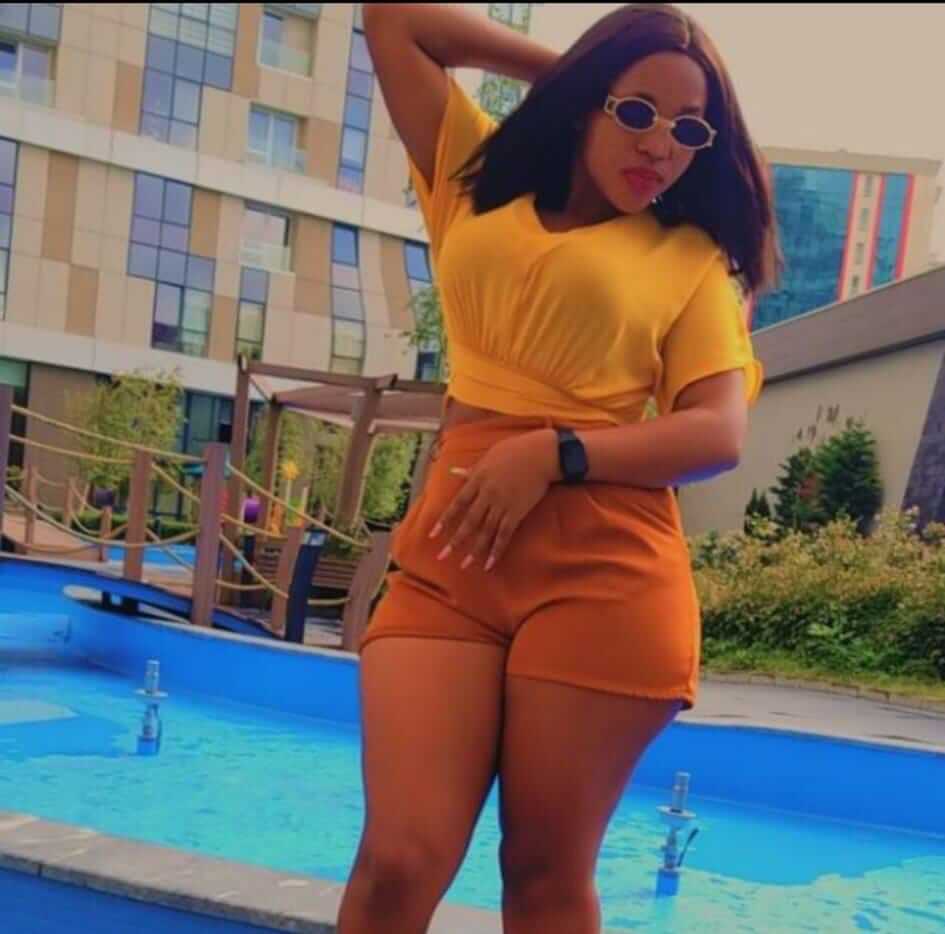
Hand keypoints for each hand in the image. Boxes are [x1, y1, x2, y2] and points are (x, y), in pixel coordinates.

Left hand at [428, 428, 558, 571]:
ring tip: (464, 565)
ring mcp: (502, 504)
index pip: (457, 504)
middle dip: (455, 541)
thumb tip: (454, 472)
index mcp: (478, 480)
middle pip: (469, 522)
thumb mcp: (489, 457)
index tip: (433, 534)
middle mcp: (487, 495)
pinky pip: (505, 535)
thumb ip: (472, 470)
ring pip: (485, 532)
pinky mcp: (517, 512)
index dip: (445, 520)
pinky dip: (497, 550)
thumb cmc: (515, 450)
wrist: (541, 454)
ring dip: (474, 550)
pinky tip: (489, 563)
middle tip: (442, 557)